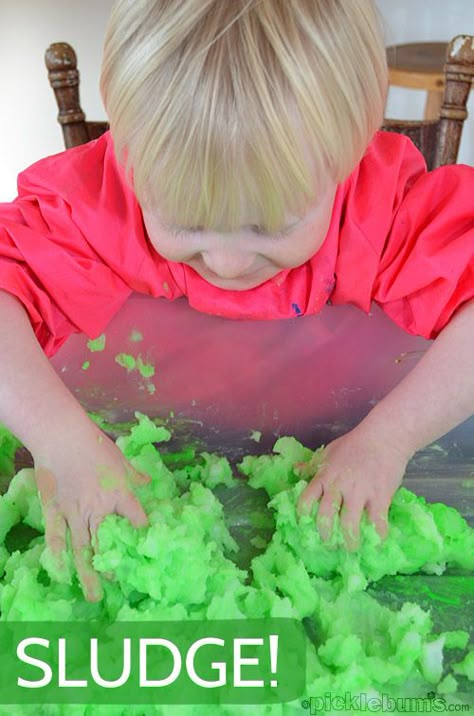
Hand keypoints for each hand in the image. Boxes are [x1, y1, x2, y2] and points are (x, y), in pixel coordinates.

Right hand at [33, 423, 148, 601]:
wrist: (62, 435)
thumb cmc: (94, 444)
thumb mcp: (120, 459)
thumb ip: (133, 475)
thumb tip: (147, 481)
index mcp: (120, 495)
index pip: (137, 522)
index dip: (143, 536)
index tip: (145, 551)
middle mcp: (99, 508)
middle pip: (109, 544)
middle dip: (114, 566)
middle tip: (119, 585)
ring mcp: (75, 512)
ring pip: (83, 549)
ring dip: (90, 573)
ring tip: (95, 596)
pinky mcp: (54, 511)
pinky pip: (56, 538)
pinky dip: (58, 556)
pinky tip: (63, 574)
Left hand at [298, 423, 411, 549]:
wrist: (385, 437)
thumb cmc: (355, 443)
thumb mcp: (330, 451)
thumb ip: (313, 465)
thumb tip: (296, 470)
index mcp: (325, 476)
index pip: (306, 499)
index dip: (303, 515)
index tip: (305, 525)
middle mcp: (339, 486)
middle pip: (325, 517)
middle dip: (324, 535)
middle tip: (328, 543)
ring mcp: (360, 493)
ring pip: (349, 524)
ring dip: (349, 541)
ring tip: (351, 547)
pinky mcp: (380, 497)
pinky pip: (377, 522)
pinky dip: (377, 535)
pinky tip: (376, 542)